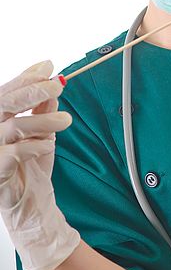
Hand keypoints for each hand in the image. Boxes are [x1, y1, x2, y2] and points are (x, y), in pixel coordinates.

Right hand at [0, 60, 80, 269]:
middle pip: (3, 104)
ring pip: (11, 127)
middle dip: (31, 91)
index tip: (48, 67)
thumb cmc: (33, 166)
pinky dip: (33, 146)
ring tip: (65, 121)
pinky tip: (47, 144)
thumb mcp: (43, 131)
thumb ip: (43, 109)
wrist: (33, 203)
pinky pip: (11, 154)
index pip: (7, 92)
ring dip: (42, 120)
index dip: (26, 77)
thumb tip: (53, 80)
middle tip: (57, 86)